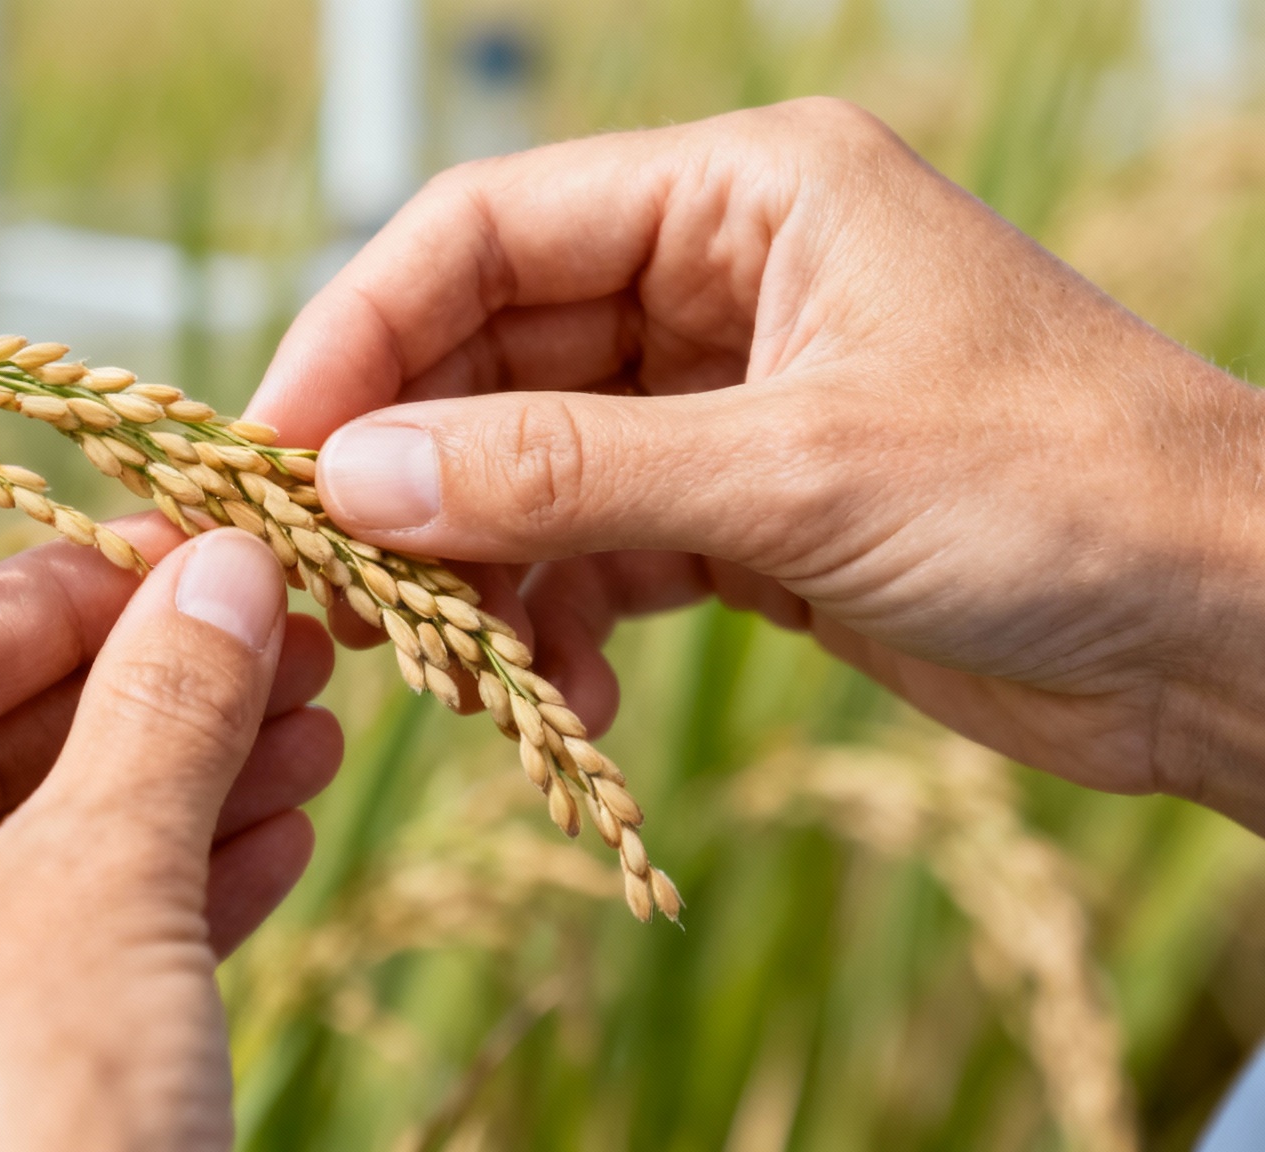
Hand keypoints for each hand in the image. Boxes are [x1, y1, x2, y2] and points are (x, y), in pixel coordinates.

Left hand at [0, 522, 339, 1149]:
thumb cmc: (26, 1133)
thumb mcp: (107, 883)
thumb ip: (162, 704)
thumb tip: (224, 566)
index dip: (76, 588)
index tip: (199, 546)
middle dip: (148, 692)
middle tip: (279, 635)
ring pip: (30, 861)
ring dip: (175, 785)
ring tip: (308, 725)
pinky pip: (48, 962)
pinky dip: (159, 895)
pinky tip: (272, 838)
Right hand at [247, 97, 1264, 826]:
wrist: (1234, 636)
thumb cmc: (1069, 495)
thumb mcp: (795, 472)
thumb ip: (561, 471)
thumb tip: (356, 480)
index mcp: (744, 195)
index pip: (487, 232)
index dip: (363, 334)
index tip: (274, 449)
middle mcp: (724, 280)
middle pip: (493, 350)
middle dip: (411, 470)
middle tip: (330, 582)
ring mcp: (730, 399)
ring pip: (533, 462)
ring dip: (482, 567)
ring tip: (457, 666)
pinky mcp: (749, 510)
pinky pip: (598, 549)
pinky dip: (561, 621)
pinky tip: (565, 699)